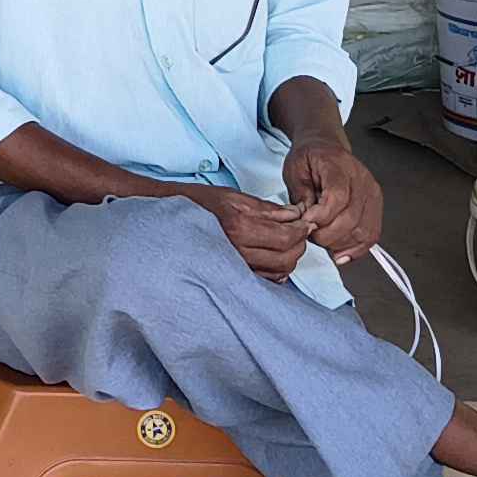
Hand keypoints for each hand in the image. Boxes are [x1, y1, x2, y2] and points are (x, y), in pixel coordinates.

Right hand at [186, 181, 312, 278]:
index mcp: (240, 228)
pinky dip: (276, 269)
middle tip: (300, 231)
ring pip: (278, 272)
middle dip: (299, 244)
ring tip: (288, 242)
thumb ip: (268, 209)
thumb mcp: (235, 197)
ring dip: (290, 258)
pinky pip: (264, 279)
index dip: (302, 230)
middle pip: (286, 258)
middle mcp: (237, 251)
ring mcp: (234, 267)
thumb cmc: (198, 203)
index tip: (305, 223)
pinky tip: (274, 256)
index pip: (286, 237)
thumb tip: (295, 214)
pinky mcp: (232, 276)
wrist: (171, 218)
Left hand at [282, 128, 384, 259]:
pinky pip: (371, 235)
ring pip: (363, 231)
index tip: (306, 222)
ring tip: (323, 239)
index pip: (337, 197)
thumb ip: (300, 197)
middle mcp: (361, 180)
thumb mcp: (294, 171)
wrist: (324, 146)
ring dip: (340, 244)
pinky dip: (356, 249)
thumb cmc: (309, 157)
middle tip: (311, 233)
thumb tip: (307, 222)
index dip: (321, 216)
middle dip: (327, 235)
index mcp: (338, 166)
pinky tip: (340, 251)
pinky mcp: (375, 207)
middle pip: (351, 218)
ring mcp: (372, 194)